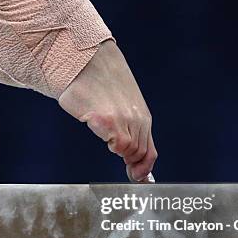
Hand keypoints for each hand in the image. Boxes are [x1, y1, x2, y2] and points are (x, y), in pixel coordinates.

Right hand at [59, 41, 156, 181]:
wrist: (88, 59)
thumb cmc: (100, 81)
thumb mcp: (121, 104)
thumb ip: (128, 126)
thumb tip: (128, 153)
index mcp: (143, 117)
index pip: (149, 152)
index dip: (143, 169)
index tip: (136, 177)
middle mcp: (138, 119)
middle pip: (138, 154)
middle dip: (129, 162)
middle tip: (117, 154)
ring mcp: (124, 120)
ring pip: (127, 151)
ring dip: (117, 149)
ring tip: (105, 132)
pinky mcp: (107, 120)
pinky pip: (116, 143)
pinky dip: (110, 142)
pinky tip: (99, 129)